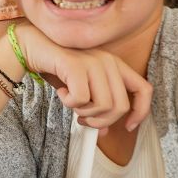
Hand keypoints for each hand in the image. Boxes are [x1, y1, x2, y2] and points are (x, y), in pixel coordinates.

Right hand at [12, 24, 151, 132]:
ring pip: (102, 106)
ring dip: (83, 113)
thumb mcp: (82, 90)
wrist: (33, 47)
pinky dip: (69, 103)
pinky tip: (62, 92)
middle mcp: (109, 62)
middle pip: (120, 106)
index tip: (127, 127)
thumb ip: (95, 107)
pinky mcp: (77, 65)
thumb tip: (103, 131)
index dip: (140, 112)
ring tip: (71, 102)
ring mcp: (94, 62)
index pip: (144, 89)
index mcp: (116, 65)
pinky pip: (81, 99)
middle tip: (83, 120)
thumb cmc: (58, 69)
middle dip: (101, 121)